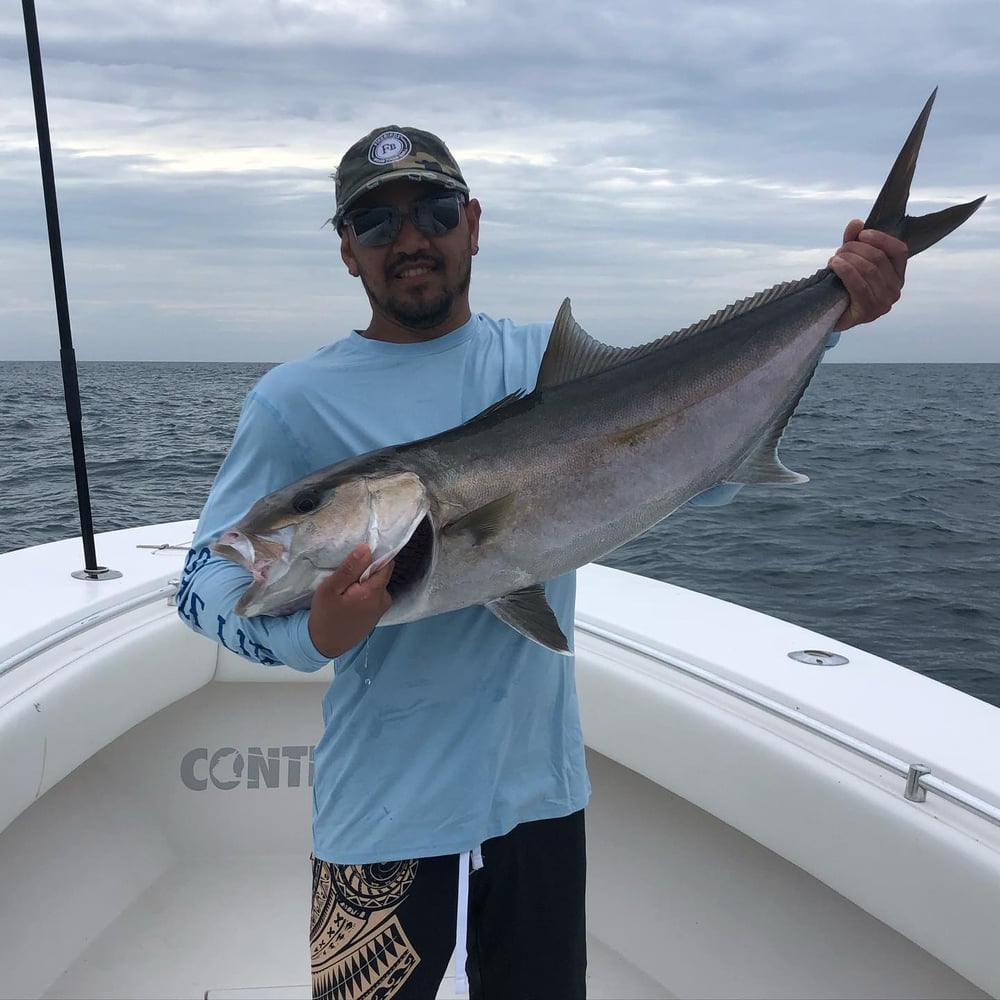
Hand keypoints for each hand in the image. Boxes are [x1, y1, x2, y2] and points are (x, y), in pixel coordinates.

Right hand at [307, 544, 393, 658]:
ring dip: (365, 580)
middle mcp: (384, 599)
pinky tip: (350, 597)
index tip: (360, 553)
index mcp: (373, 592)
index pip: (386, 563)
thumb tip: (366, 548)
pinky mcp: (378, 613)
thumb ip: (349, 568)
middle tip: (348, 572)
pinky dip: (365, 591)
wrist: (325, 645)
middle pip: (383, 573)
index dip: (375, 554)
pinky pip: (375, 594)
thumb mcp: (330, 589)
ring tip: (347, 586)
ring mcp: (382, 608)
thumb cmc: (325, 615)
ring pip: (378, 583)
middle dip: (368, 568)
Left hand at [828, 220, 907, 330]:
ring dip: (848, 259)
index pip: (899, 250)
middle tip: (840, 250)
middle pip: (878, 258)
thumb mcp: (851, 260)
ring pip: (868, 270)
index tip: (862, 234)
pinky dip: (845, 270)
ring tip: (835, 259)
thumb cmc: (845, 286)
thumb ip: (854, 241)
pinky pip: (858, 285)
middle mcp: (895, 289)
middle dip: (856, 249)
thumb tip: (856, 223)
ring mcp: (883, 303)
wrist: (830, 315)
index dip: (881, 238)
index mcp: (898, 274)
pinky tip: (834, 265)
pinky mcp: (869, 312)